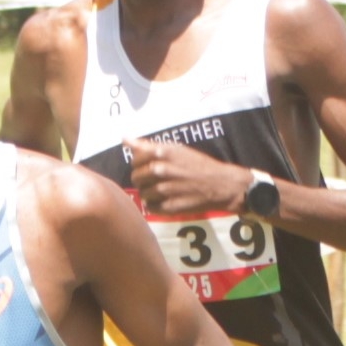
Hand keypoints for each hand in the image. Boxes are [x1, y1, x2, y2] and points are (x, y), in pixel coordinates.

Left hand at [127, 139, 251, 217]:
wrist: (221, 185)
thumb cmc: (198, 164)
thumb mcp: (176, 149)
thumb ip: (148, 145)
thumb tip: (125, 139)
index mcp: (162, 153)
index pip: (135, 159)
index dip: (140, 163)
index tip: (149, 165)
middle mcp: (161, 170)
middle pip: (136, 177)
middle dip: (143, 179)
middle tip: (155, 180)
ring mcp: (164, 189)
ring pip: (142, 193)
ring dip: (149, 192)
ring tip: (162, 190)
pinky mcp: (169, 206)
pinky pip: (150, 207)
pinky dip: (154, 205)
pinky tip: (165, 200)